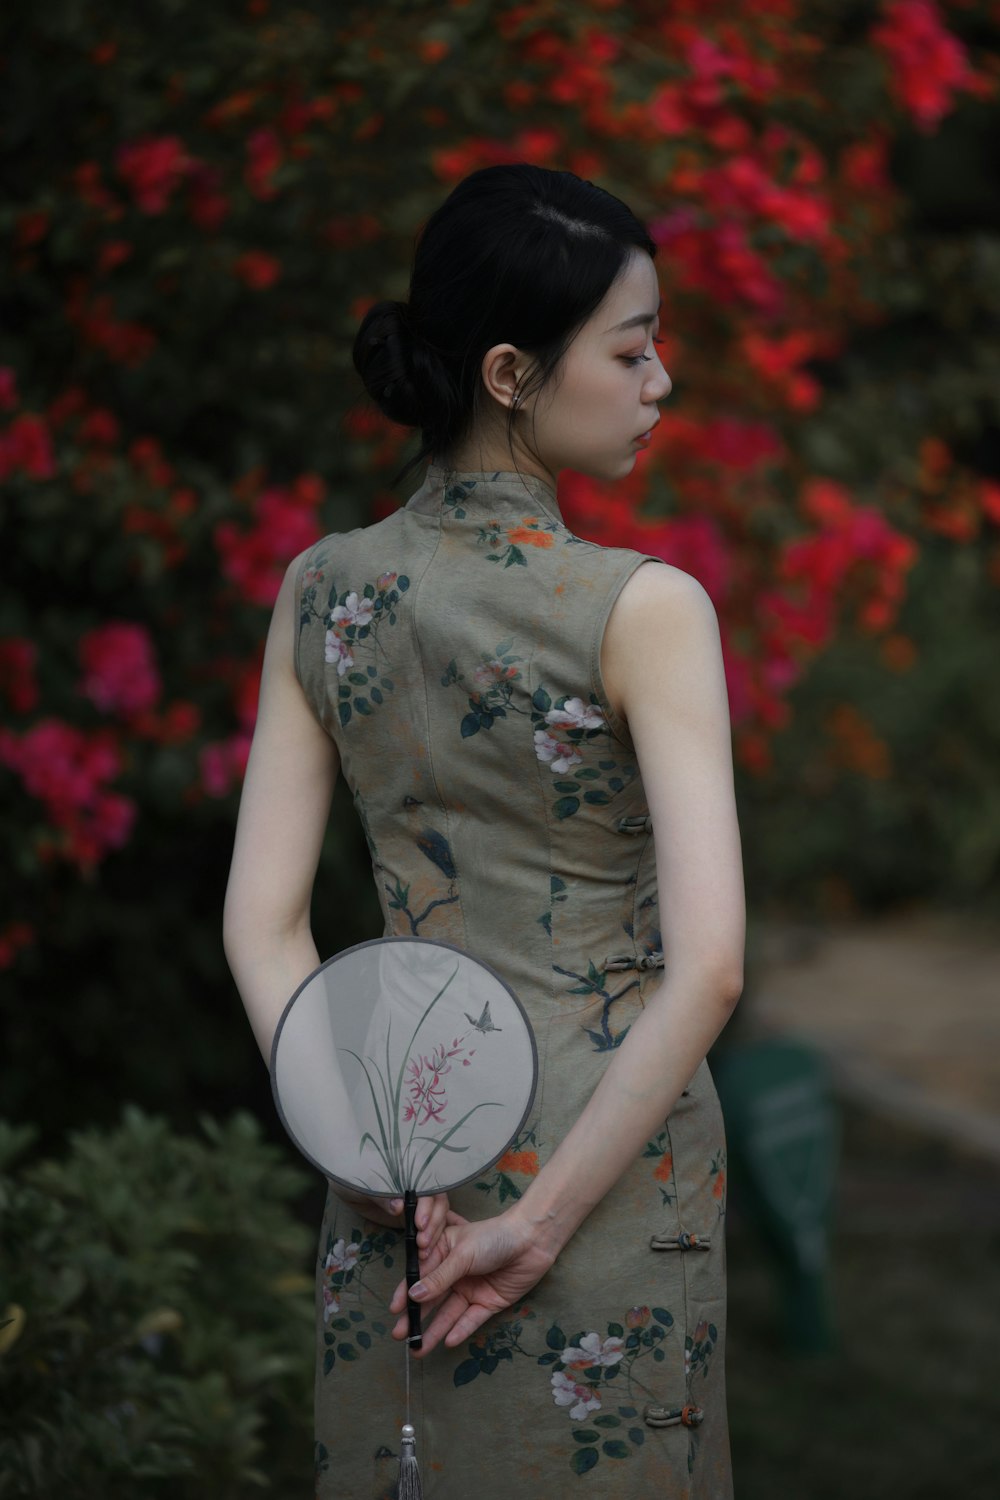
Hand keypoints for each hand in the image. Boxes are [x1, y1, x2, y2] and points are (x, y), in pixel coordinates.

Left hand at [333, 1187, 449, 1256]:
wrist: (346, 1186)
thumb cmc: (355, 1178)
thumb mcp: (365, 1186)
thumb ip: (382, 1195)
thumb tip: (399, 1206)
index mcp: (410, 1172)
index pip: (429, 1186)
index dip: (427, 1205)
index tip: (419, 1224)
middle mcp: (418, 1185)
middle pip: (438, 1202)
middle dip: (434, 1222)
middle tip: (422, 1242)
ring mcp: (417, 1202)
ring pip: (437, 1215)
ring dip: (434, 1233)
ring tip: (423, 1251)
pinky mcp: (413, 1216)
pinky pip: (428, 1226)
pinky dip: (430, 1239)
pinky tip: (423, 1253)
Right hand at [389, 1207, 556, 1354]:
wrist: (531, 1241)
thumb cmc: (493, 1237)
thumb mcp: (462, 1254)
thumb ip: (439, 1277)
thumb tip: (412, 1296)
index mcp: (444, 1253)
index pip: (420, 1275)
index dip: (406, 1292)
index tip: (393, 1310)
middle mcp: (455, 1274)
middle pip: (432, 1299)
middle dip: (415, 1318)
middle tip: (399, 1336)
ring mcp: (471, 1290)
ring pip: (449, 1314)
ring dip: (434, 1331)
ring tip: (417, 1349)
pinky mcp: (488, 1304)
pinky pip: (471, 1320)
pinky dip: (460, 1330)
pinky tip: (448, 1342)